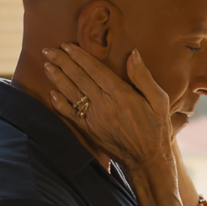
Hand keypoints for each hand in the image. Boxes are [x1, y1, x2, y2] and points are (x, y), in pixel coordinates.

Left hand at [44, 44, 171, 173]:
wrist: (148, 160)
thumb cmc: (156, 128)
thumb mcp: (159, 100)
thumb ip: (143, 77)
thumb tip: (133, 54)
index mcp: (121, 94)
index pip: (94, 69)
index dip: (79, 56)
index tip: (67, 45)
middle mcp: (104, 104)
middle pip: (79, 78)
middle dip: (62, 62)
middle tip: (48, 50)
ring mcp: (95, 118)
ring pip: (71, 93)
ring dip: (57, 78)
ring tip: (47, 65)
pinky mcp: (89, 131)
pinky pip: (71, 114)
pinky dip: (60, 103)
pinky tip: (52, 93)